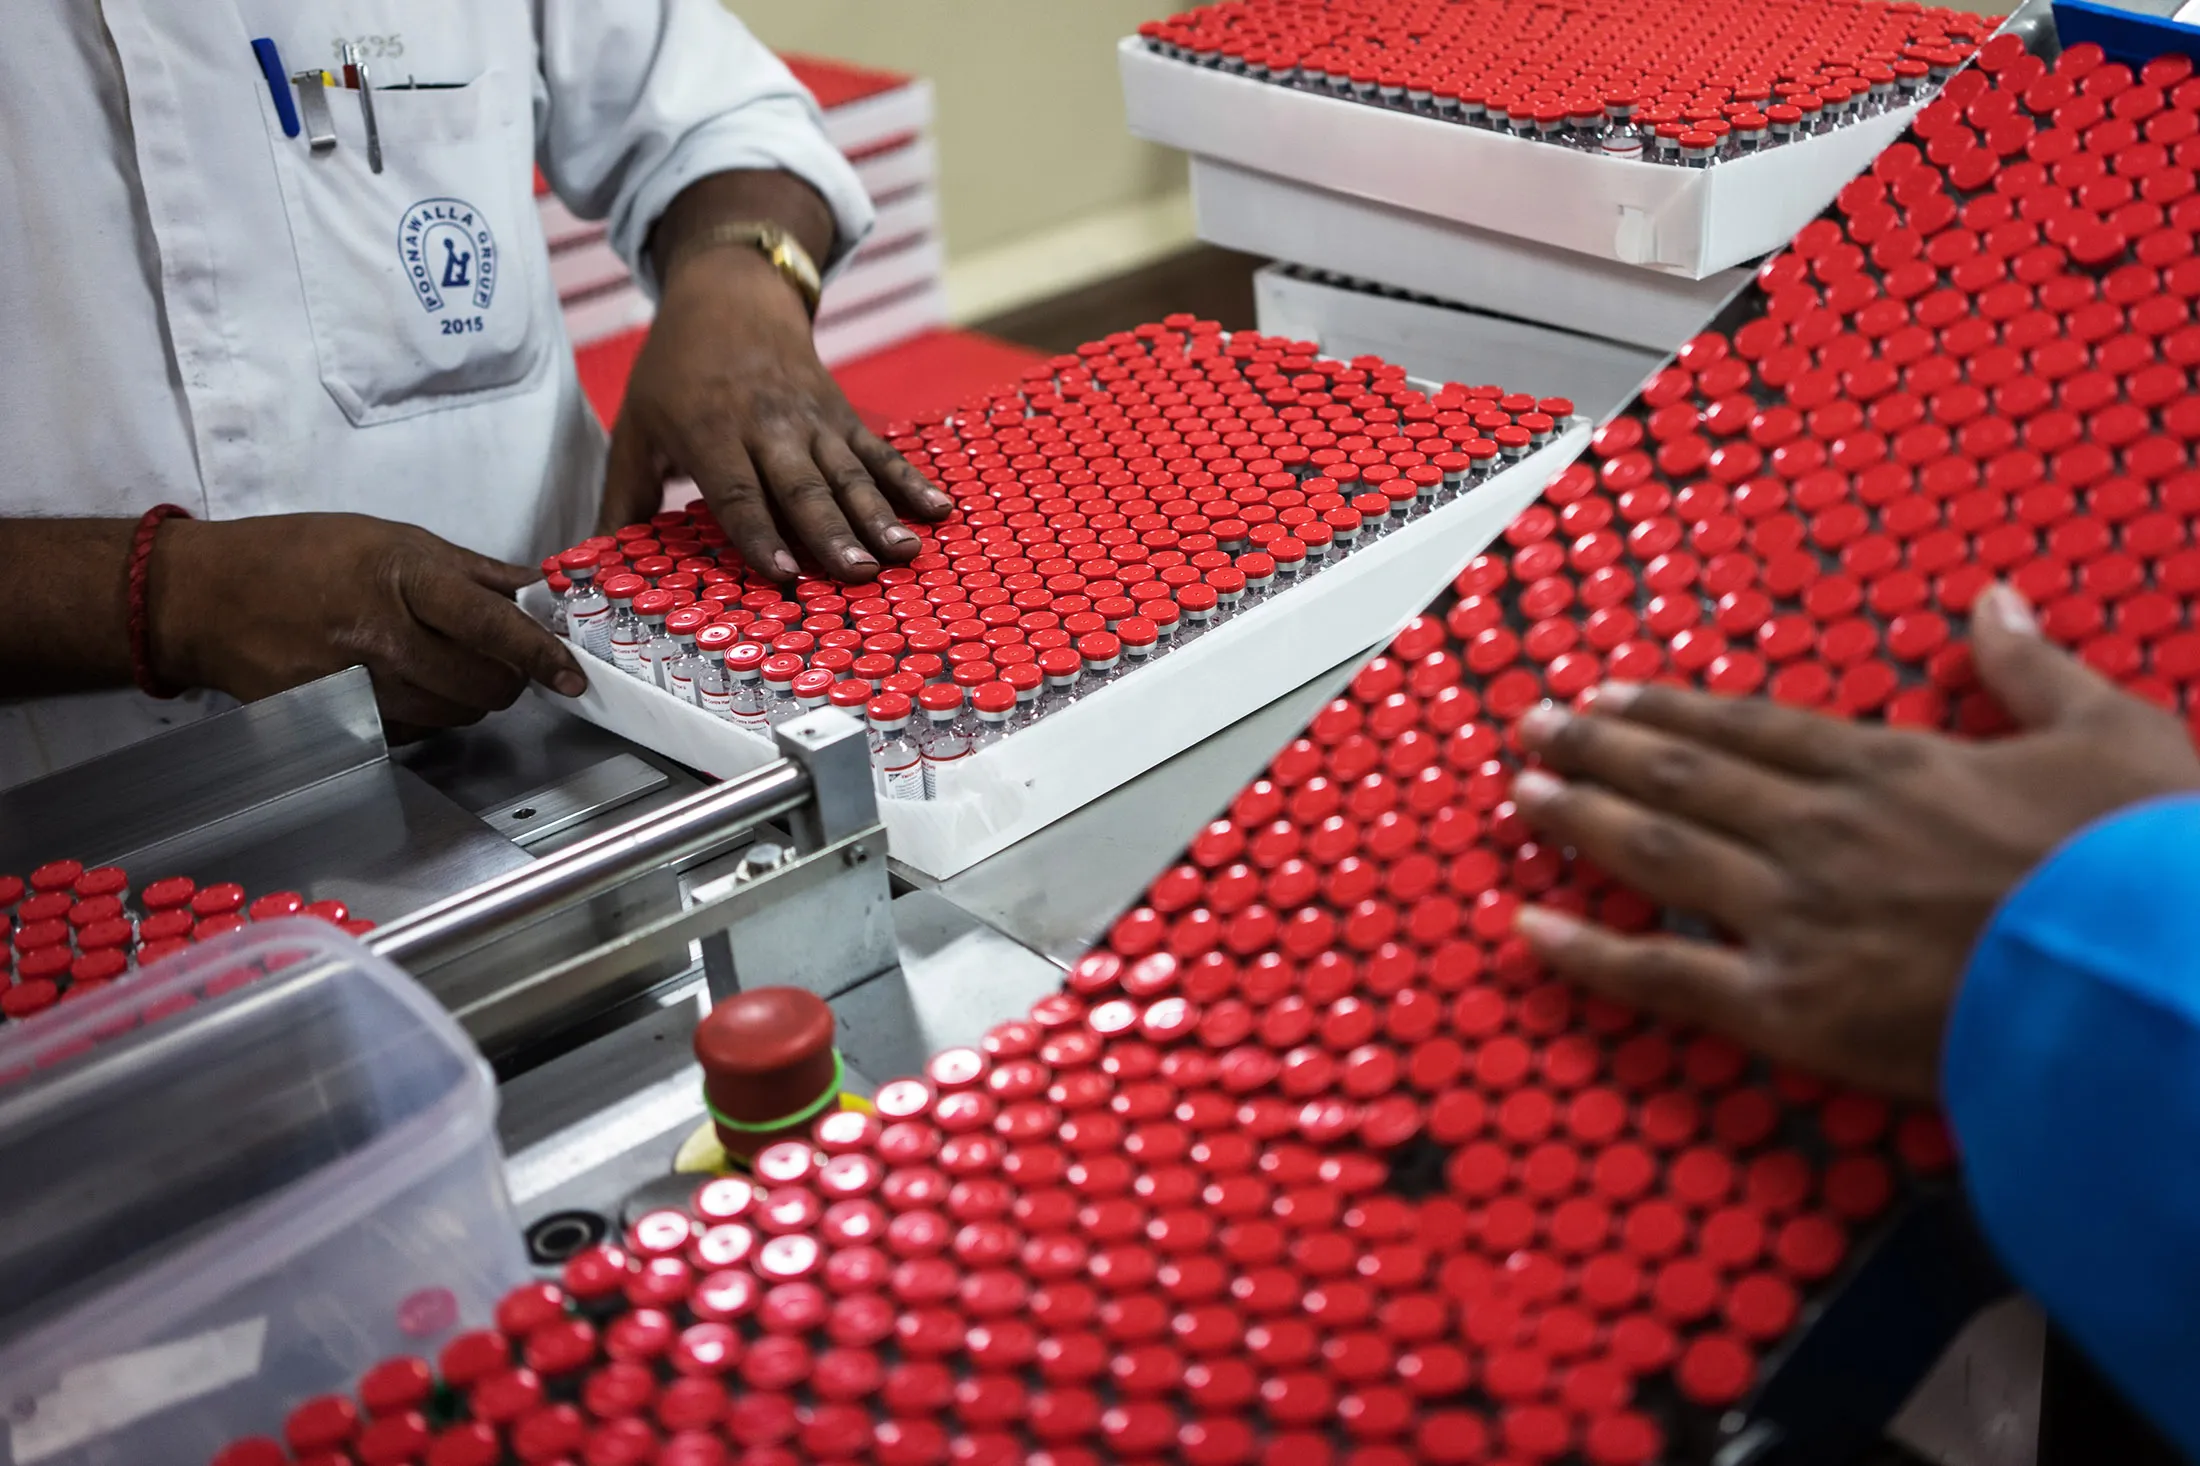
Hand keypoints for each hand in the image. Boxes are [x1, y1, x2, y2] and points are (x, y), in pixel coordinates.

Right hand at [151, 513, 586, 735]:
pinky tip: (409, 683)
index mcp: (400, 577)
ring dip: (471, 698)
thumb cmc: (300, 555)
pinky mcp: (337, 718)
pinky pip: (413, 730)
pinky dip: (430, 714)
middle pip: (481, 683)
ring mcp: (356, 683)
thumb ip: (469, 569)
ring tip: (448, 664)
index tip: (572, 676)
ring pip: (453, 713)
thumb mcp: (388, 537)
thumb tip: (535, 586)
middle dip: (509, 679)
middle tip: (506, 661)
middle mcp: (380, 635)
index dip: (538, 654)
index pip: (490, 625)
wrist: (205, 597)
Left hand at [599, 245, 950, 582]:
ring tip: (902, 556)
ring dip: (877, 516)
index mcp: (709, 430)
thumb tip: (593, 564)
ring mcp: (811, 418)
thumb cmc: (674, 372)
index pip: (737, 490)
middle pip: (801, 487)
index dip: (759, 533)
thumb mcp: (635, 428)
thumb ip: (622, 500)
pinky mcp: (843, 413)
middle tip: (855, 575)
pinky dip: (910, 481)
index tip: (784, 574)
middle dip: (831, 533)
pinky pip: (879, 451)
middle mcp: (766, 424)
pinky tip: (938, 510)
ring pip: (847, 473)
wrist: (732, 293)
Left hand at [1510, 584, 2199, 1098]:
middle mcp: (1823, 830)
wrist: (2158, 979)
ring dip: (1582, 820)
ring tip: (1522, 795)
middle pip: (1685, 779)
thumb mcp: (2113, 733)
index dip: (1671, 714)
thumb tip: (1993, 599)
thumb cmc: (2145, 860)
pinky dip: (1590, 954)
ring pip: (1661, 854)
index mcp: (1891, 767)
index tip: (1611, 696)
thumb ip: (2034, 668)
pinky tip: (1528, 933)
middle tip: (1532, 729)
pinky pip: (1666, 976)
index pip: (1751, 730)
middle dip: (1599, 750)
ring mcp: (1798, 916)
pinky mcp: (1792, 1007)